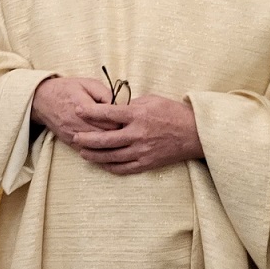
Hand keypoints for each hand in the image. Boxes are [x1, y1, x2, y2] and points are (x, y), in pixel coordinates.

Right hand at [30, 77, 121, 144]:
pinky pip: (89, 152)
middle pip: (105, 135)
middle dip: (119, 134)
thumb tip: (120, 105)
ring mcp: (73, 135)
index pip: (109, 120)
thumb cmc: (68, 89)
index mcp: (83, 105)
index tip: (128, 119)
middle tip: (127, 130)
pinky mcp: (70, 143)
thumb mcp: (88, 83)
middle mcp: (77, 123)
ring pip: (98, 147)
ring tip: (119, 138)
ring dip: (110, 144)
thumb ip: (105, 93)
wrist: (42, 100)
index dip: (121, 121)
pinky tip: (108, 146)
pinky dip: (100, 150)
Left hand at [72, 94, 203, 174]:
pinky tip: (101, 163)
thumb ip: (130, 104)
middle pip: (104, 140)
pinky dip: (109, 166)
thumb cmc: (173, 112)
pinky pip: (123, 168)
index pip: (107, 114)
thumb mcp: (151, 100)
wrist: (194, 133)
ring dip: (94, 155)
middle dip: (86, 139)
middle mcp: (137, 134)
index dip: (89, 112)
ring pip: (111, 157)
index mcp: (137, 115)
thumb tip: (113, 107)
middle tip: (74, 136)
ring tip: (82, 152)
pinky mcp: (146, 163)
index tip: (77, 110)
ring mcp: (141, 151)